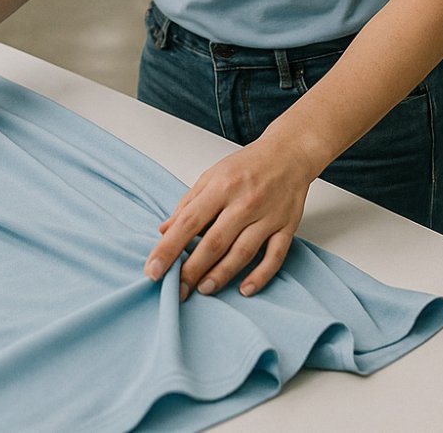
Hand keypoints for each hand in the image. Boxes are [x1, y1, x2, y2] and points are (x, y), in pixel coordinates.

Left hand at [144, 137, 313, 300]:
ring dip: (221, 274)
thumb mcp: (211, 176)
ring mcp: (268, 216)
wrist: (289, 153)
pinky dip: (261, 275)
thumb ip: (188, 204)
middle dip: (192, 270)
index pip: (189, 222)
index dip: (168, 248)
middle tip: (176, 290)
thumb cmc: (247, 166)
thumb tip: (164, 230)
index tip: (153, 270)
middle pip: (214, 242)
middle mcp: (244, 202)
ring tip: (203, 289)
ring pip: (242, 252)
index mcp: (221, 187)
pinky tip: (245, 289)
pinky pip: (275, 256)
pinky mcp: (287, 226)